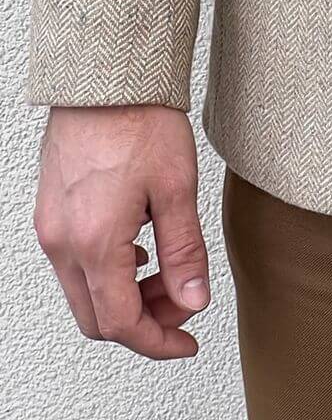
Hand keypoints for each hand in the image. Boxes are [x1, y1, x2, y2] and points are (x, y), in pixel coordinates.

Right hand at [33, 105, 210, 359]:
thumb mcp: (176, 188)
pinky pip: (73, 264)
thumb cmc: (139, 120)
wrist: (105, 77)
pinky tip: (139, 250)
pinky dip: (107, 273)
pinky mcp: (51, 211)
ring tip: (168, 272)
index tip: (186, 342)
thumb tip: (193, 301)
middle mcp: (62, 242)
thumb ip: (184, 251)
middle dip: (144, 322)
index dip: (157, 342)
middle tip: (184, 304)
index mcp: (94, 242)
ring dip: (125, 297)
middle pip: (96, 317)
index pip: (121, 323)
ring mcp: (51, 227)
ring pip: (83, 292)